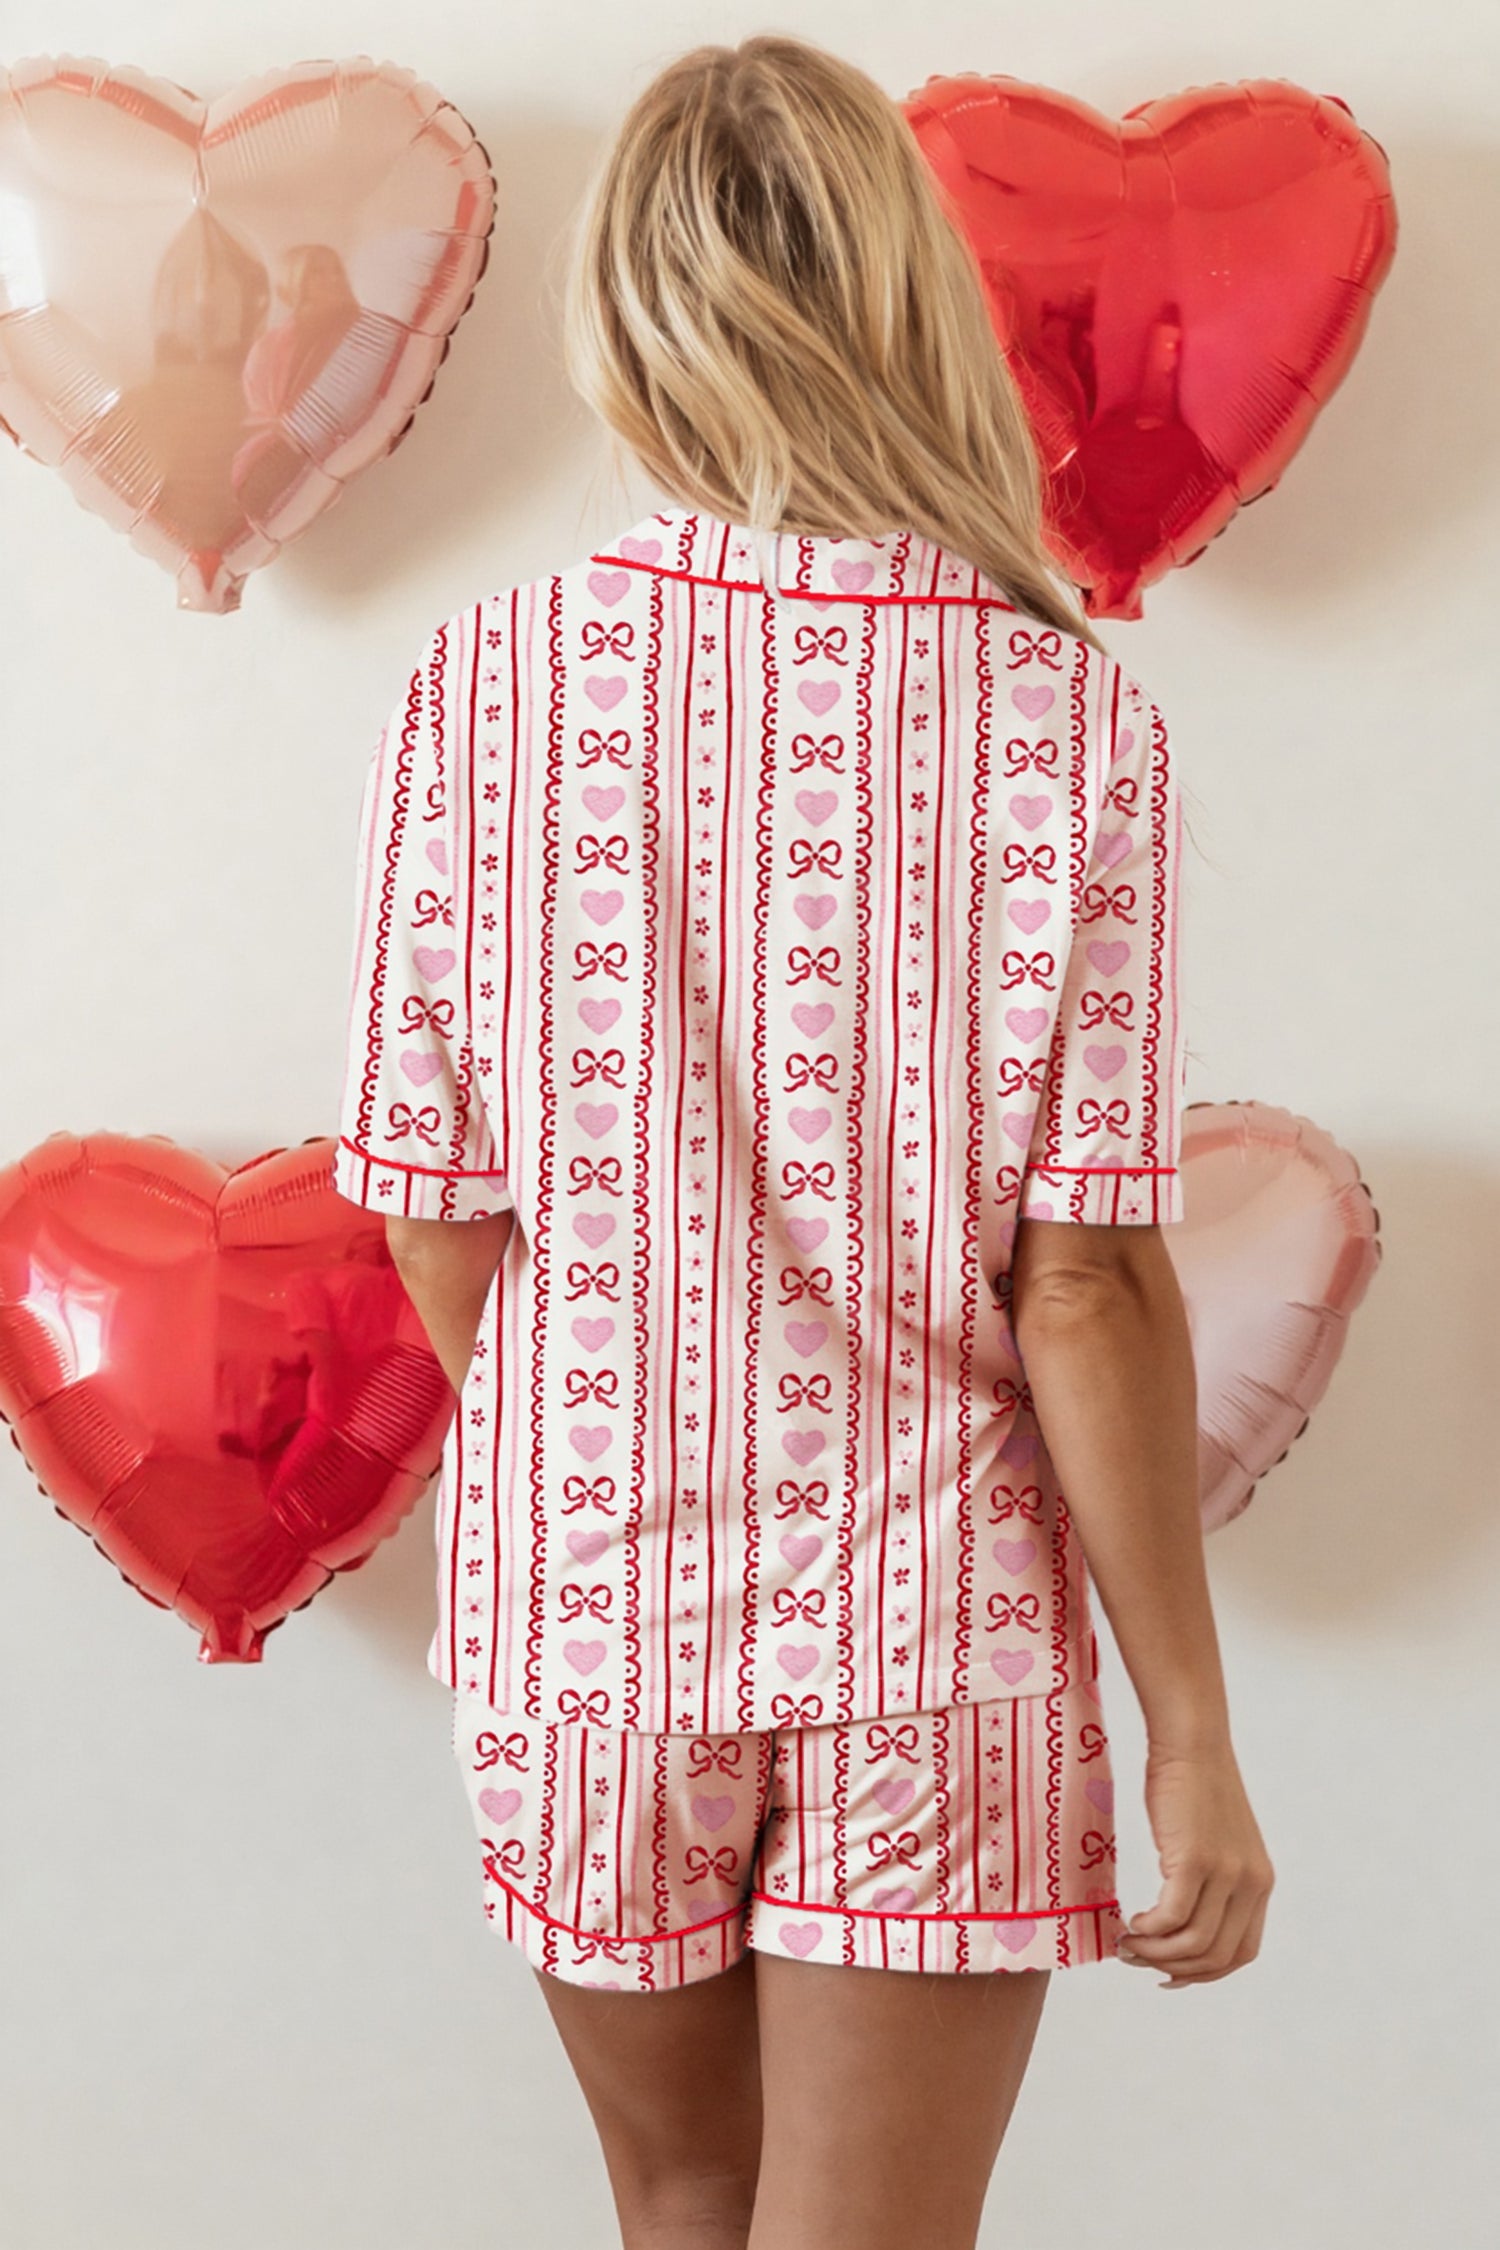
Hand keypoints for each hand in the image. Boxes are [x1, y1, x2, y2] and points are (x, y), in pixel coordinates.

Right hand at [1116, 1740, 1273, 1986]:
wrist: (1191, 1741)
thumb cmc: (1193, 1785)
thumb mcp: (1216, 1841)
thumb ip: (1212, 1880)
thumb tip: (1180, 1921)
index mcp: (1259, 1883)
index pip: (1240, 1953)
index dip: (1205, 1973)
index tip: (1170, 1974)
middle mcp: (1250, 1884)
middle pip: (1215, 1957)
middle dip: (1172, 1968)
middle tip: (1135, 1958)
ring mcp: (1226, 1874)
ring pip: (1192, 1944)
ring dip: (1154, 1952)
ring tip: (1127, 1941)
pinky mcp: (1196, 1860)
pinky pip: (1172, 1918)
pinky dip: (1149, 1930)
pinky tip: (1131, 1921)